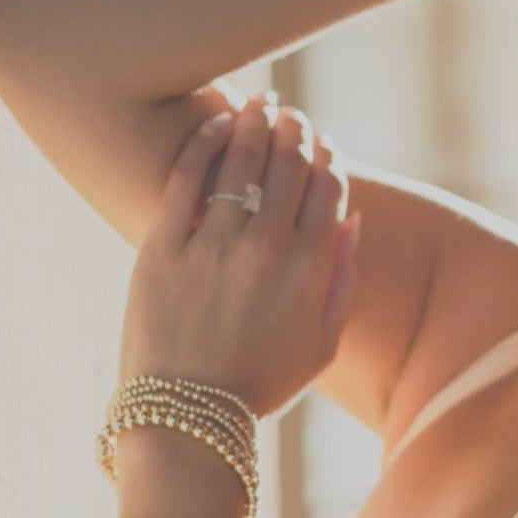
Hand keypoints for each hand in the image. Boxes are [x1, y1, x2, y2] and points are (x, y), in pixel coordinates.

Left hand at [119, 93, 361, 418]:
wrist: (186, 414)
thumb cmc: (260, 384)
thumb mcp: (323, 345)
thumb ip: (345, 281)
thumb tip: (352, 220)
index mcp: (310, 272)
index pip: (328, 190)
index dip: (329, 157)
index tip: (323, 142)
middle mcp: (267, 249)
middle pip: (288, 166)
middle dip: (295, 131)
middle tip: (291, 113)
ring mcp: (214, 246)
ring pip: (241, 163)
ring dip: (255, 124)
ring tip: (259, 103)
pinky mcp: (164, 247)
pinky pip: (187, 179)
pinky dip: (205, 144)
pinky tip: (217, 124)